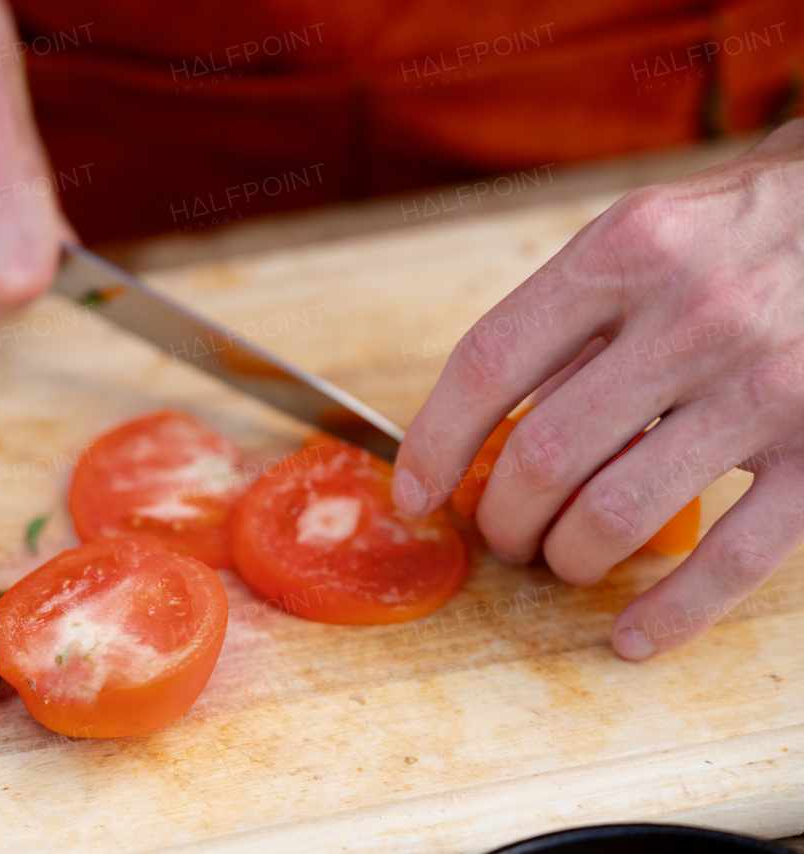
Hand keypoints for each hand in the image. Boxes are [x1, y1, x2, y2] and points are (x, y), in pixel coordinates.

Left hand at [393, 119, 803, 659]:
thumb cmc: (739, 230)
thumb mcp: (644, 235)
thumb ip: (570, 322)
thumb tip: (486, 430)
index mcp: (626, 252)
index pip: (488, 364)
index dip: (435, 443)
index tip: (416, 492)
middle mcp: (693, 315)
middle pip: (544, 455)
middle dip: (503, 518)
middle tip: (503, 533)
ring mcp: (766, 385)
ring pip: (617, 513)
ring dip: (568, 558)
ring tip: (562, 560)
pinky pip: (733, 558)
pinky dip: (671, 612)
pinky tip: (634, 636)